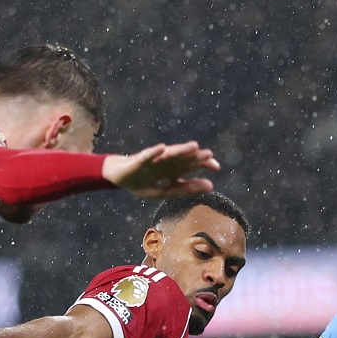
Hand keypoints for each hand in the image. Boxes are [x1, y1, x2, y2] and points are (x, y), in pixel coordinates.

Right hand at [101, 141, 219, 198]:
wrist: (120, 178)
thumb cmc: (144, 184)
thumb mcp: (166, 191)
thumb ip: (187, 188)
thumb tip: (211, 186)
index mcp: (174, 169)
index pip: (192, 165)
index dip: (204, 164)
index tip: (216, 167)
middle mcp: (166, 162)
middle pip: (184, 158)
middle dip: (195, 156)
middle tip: (208, 154)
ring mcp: (154, 159)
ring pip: (170, 154)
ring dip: (181, 150)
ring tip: (193, 147)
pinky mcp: (139, 159)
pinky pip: (147, 155)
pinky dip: (154, 152)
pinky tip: (162, 148)